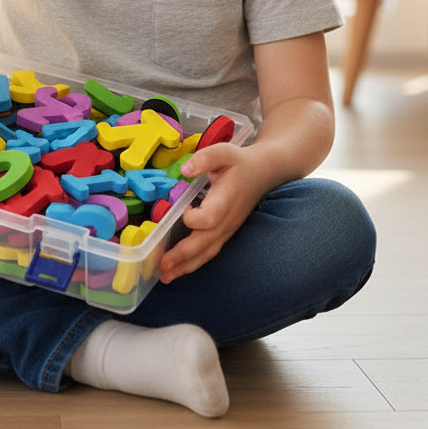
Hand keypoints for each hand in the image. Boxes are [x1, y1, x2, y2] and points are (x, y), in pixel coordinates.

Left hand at [158, 141, 268, 283]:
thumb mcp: (224, 152)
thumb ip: (205, 158)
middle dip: (183, 255)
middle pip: (206, 243)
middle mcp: (227, 220)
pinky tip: (177, 271)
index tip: (183, 212)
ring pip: (207, 253)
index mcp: (226, 199)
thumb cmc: (240, 162)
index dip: (195, 219)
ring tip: (165, 276)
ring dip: (186, 266)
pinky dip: (192, 264)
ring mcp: (227, 230)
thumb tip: (185, 170)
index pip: (211, 217)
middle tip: (163, 266)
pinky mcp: (224, 234)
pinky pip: (209, 252)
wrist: (264, 173)